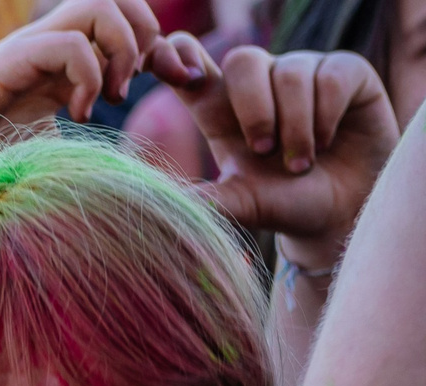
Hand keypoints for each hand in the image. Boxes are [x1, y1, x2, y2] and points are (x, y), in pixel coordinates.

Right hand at [0, 0, 184, 141]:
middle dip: (145, 36)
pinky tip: (77, 113)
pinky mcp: (9, 63)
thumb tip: (129, 172)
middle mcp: (48, 44)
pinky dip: (86, 75)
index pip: (129, 20)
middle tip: (129, 84)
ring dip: (120, 48)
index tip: (176, 82)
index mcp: (63, 60)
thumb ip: (83, 146)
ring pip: (99, 4)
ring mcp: (28, 49)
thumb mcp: (48, 154)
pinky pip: (68, 42)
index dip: (162, 45)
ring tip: (108, 94)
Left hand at [160, 44, 396, 265]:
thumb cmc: (284, 204)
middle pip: (243, 60)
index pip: (188, 61)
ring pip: (290, 72)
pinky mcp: (345, 72)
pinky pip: (331, 76)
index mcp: (219, 108)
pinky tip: (327, 141)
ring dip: (295, 125)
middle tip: (263, 151)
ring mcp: (303, 72)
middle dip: (253, 108)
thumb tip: (156, 205)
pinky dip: (327, 115)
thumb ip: (203, 200)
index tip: (180, 75)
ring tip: (300, 164)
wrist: (342, 214)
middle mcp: (259, 83)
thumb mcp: (240, 204)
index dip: (176, 55)